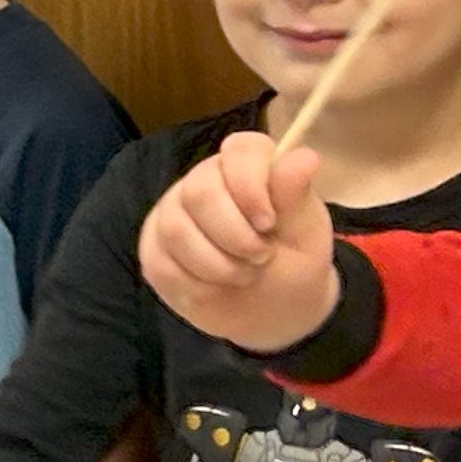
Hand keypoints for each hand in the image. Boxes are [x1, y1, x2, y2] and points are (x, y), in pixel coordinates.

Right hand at [140, 133, 341, 358]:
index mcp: (248, 166)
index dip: (251, 186)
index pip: (239, 150)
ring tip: (244, 275)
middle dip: (236, 236)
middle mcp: (204, 180)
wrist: (270, 311)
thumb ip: (296, 197)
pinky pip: (163, 263)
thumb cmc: (294, 265)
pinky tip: (216, 287)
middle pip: (200, 192)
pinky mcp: (154, 246)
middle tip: (261, 257)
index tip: (269, 224)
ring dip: (219, 265)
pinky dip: (198, 285)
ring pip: (177, 230)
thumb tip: (305, 158)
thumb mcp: (306, 235)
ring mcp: (173, 212)